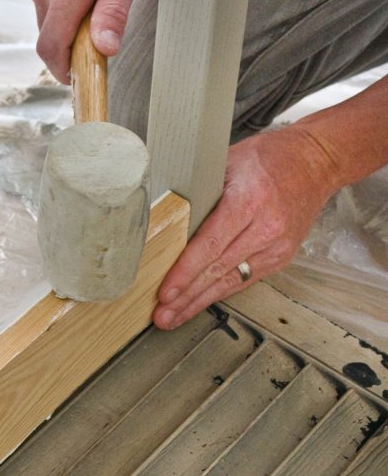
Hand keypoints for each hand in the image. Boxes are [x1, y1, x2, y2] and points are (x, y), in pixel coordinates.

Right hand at [22, 0, 147, 82]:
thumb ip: (115, 13)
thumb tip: (105, 48)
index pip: (50, 48)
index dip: (62, 70)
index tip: (76, 77)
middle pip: (49, 37)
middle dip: (71, 46)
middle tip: (98, 37)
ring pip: (47, 19)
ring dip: (68, 23)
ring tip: (94, 1)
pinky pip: (45, 0)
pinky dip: (63, 5)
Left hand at [153, 126, 340, 328]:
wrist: (314, 162)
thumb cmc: (268, 158)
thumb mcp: (227, 162)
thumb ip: (200, 192)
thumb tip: (164, 219)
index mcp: (249, 200)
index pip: (210, 244)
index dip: (185, 272)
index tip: (166, 291)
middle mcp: (266, 227)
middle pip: (218, 269)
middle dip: (186, 297)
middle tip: (162, 316)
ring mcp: (277, 246)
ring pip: (230, 281)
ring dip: (199, 302)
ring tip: (174, 317)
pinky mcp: (281, 257)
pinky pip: (244, 279)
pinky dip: (220, 292)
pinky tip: (199, 303)